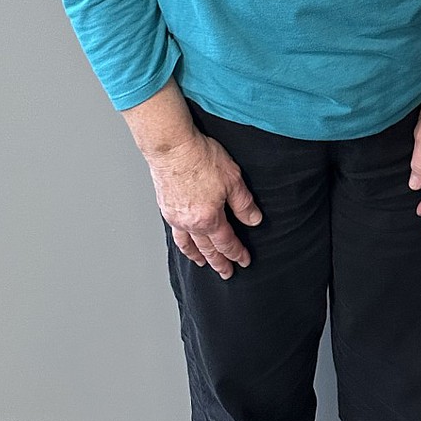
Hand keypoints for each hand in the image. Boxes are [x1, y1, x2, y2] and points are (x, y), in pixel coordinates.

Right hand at [147, 130, 261, 278]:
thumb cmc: (201, 158)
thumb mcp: (233, 179)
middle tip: (226, 273)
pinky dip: (183, 243)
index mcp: (209, 219)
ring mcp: (175, 218)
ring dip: (198, 256)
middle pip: (207, 249)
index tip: (244, 261)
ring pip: (188, 245)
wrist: (172, 147)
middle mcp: (190, 224)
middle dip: (219, 263)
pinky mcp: (165, 209)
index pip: (226, 243)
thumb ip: (244, 204)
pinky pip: (175, 234)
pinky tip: (185, 240)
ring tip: (203, 263)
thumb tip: (254, 220)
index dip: (237, 254)